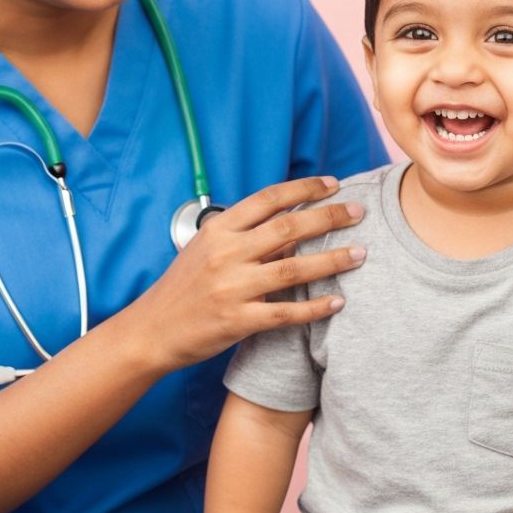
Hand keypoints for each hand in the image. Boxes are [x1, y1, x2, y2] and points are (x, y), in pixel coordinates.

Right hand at [129, 176, 364, 370]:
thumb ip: (243, 234)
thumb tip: (289, 223)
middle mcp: (226, 253)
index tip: (333, 184)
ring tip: (360, 254)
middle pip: (289, 227)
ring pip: (293, 268)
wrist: (152, 329)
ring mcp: (232, 287)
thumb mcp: (206, 248)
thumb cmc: (183, 286)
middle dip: (329, 216)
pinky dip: (315, 307)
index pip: (269, 199)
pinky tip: (338, 301)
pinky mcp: (238, 320)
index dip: (305, 188)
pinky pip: (286, 312)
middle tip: (359, 211)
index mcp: (219, 229)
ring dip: (332, 260)